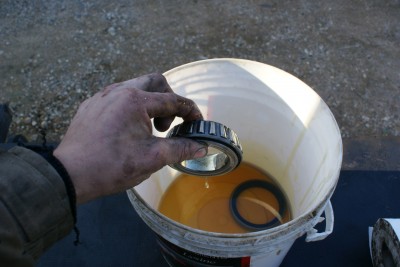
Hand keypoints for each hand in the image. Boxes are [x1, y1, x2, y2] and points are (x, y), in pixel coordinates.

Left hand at [54, 73, 206, 203]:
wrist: (70, 175)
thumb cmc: (112, 166)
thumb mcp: (152, 158)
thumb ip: (180, 149)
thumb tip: (201, 147)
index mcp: (135, 101)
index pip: (172, 100)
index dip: (190, 111)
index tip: (197, 122)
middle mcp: (118, 91)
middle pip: (155, 82)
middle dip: (169, 99)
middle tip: (167, 124)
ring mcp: (101, 96)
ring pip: (135, 87)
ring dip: (149, 102)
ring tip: (148, 128)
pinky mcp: (90, 105)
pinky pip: (117, 96)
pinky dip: (130, 106)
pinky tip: (127, 128)